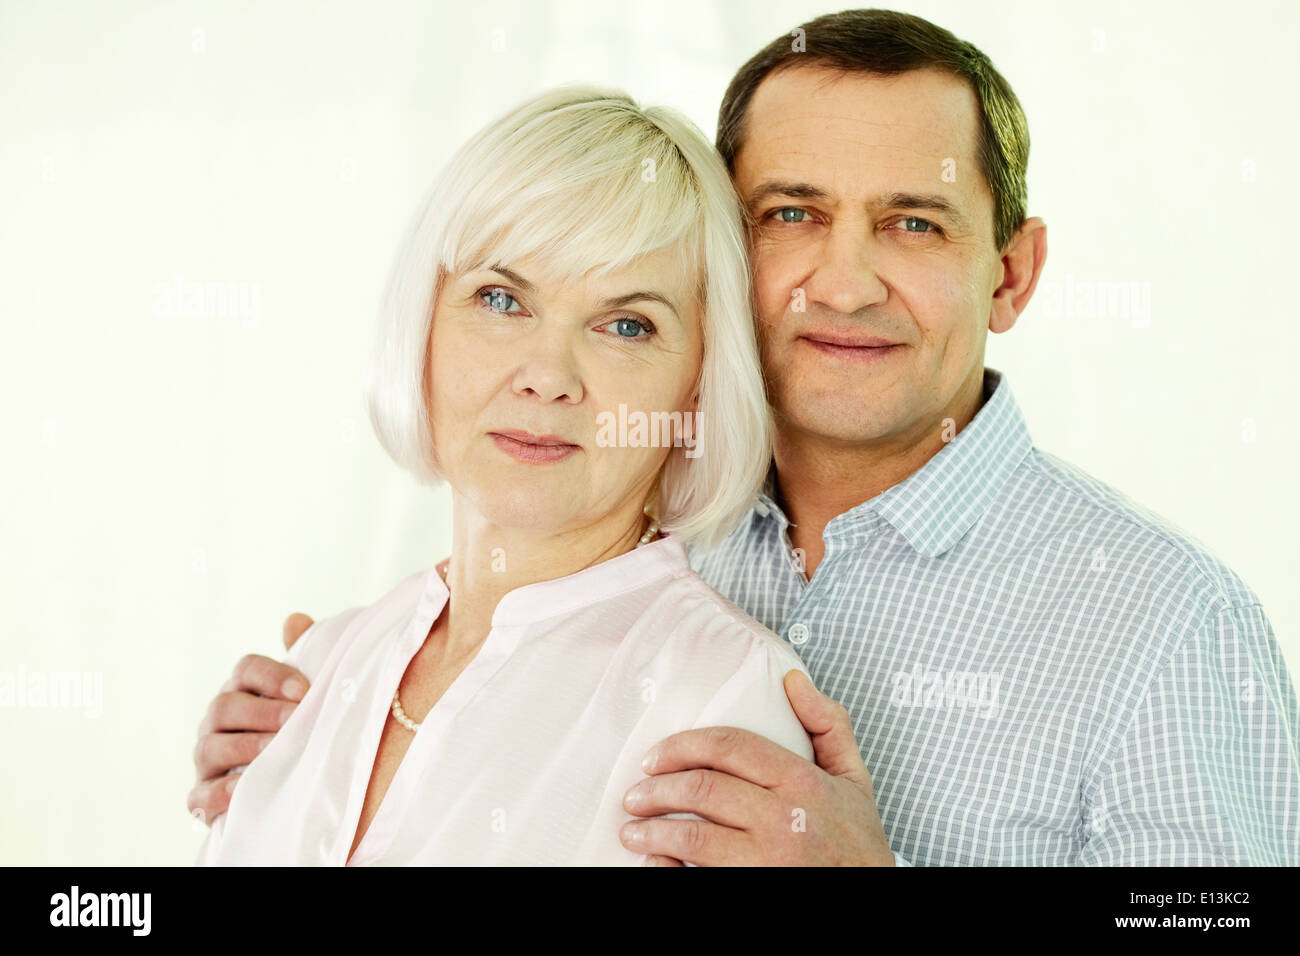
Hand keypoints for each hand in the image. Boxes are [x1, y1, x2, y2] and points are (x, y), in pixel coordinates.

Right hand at [187, 613, 314, 825]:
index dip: (273, 676)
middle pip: (225, 706)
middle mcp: (216, 721)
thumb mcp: (301, 696)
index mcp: (241, 690)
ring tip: (275, 750)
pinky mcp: (202, 797)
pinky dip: (220, 793)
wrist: (285, 784)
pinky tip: (244, 789)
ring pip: (210, 748)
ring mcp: (206, 759)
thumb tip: (296, 619)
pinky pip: (200, 796)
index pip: (246, 669)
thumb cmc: (293, 729)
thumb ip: (301, 656)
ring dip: (244, 747)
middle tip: (294, 719)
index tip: (305, 690)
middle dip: (261, 712)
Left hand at [619, 669, 894, 865]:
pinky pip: (697, 877)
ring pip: (692, 837)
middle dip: (656, 790)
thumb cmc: (858, 844)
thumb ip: (827, 724)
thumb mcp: (854, 778)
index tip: (655, 757)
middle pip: (702, 789)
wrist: (872, 896)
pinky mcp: (753, 887)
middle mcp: (784, 819)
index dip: (682, 746)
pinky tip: (655, 864)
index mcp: (803, 782)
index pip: (729, 746)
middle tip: (635, 794)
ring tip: (632, 830)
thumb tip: (793, 680)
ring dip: (651, 831)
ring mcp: (768, 860)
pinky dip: (668, 871)